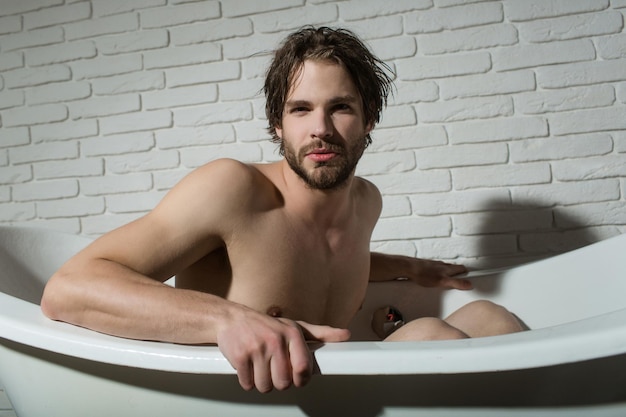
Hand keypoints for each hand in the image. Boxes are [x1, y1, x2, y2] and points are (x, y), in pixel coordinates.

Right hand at [216, 310, 349, 392]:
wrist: (231, 318)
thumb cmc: (265, 325)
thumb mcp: (294, 326)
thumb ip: (320, 333)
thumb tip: (345, 334)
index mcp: (292, 333)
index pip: (303, 368)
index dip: (301, 379)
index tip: (297, 378)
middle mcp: (275, 340)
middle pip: (284, 382)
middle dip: (278, 381)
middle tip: (274, 370)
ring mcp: (257, 349)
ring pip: (265, 386)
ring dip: (262, 382)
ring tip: (260, 367)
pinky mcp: (240, 357)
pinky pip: (248, 384)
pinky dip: (247, 381)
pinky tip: (248, 367)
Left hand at [408, 259, 470, 289]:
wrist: (408, 268)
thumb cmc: (423, 274)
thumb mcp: (442, 281)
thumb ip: (456, 283)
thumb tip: (468, 284)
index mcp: (447, 269)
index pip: (460, 268)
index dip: (466, 271)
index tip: (470, 273)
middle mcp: (441, 265)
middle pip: (452, 266)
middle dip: (458, 270)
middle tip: (462, 273)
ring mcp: (432, 265)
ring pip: (443, 266)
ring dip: (447, 270)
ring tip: (449, 274)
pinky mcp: (425, 266)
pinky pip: (434, 268)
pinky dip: (437, 271)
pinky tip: (433, 275)